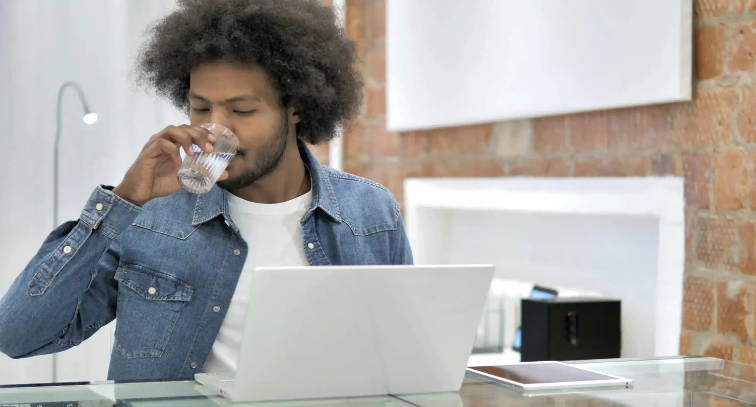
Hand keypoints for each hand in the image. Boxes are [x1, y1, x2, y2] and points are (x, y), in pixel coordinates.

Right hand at [113, 125, 229, 205]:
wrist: (140, 193)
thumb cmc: (160, 182)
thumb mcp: (186, 179)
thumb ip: (204, 174)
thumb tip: (226, 174)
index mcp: (173, 143)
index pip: (189, 130)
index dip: (202, 132)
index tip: (215, 141)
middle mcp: (163, 140)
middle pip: (182, 127)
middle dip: (198, 134)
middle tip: (209, 147)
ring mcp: (154, 144)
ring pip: (171, 130)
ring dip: (186, 139)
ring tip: (194, 152)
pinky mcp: (147, 153)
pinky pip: (161, 144)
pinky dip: (172, 151)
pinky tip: (178, 162)